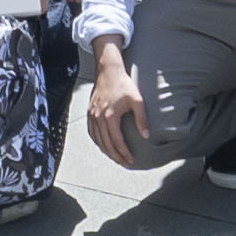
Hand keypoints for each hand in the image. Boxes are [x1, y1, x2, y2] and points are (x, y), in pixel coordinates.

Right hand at [86, 43, 148, 162]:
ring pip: (98, 140)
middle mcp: (98, 118)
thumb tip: (146, 135)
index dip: (124, 153)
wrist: (108, 71)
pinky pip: (92, 133)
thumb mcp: (137, 100)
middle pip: (106, 145)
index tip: (131, 160)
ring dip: (107, 151)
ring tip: (116, 158)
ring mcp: (92, 116)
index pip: (117, 142)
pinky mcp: (89, 113)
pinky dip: (98, 142)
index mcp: (109, 116)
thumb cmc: (123, 84)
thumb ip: (142, 119)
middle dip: (116, 157)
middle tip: (125, 164)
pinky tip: (104, 146)